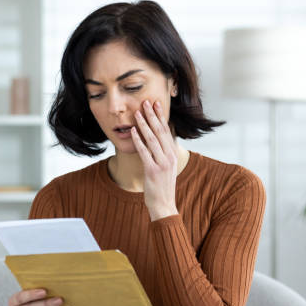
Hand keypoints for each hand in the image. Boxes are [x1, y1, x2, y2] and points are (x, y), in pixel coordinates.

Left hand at [130, 99, 178, 220]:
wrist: (164, 204)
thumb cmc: (162, 185)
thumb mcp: (167, 166)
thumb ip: (163, 152)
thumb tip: (160, 137)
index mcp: (173, 154)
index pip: (167, 130)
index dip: (161, 116)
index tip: (155, 104)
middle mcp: (169, 156)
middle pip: (160, 131)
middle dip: (152, 115)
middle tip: (145, 102)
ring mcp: (162, 163)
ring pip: (152, 139)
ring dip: (144, 124)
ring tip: (137, 113)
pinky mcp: (152, 170)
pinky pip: (144, 152)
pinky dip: (138, 140)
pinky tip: (132, 132)